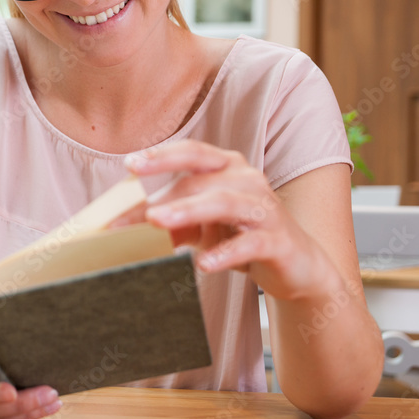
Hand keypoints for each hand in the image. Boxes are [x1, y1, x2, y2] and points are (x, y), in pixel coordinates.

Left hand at [125, 140, 339, 300]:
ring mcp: (265, 209)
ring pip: (225, 203)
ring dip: (188, 210)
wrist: (296, 266)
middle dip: (164, 197)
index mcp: (227, 167)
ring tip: (157, 222)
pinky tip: (203, 263)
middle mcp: (247, 180)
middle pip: (200, 181)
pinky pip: (250, 243)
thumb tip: (122, 226)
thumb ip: (168, 220)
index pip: (192, 152)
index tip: (130, 164)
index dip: (162, 156)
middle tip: (134, 212)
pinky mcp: (278, 240)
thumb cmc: (239, 236)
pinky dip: (225, 253)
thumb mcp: (199, 227)